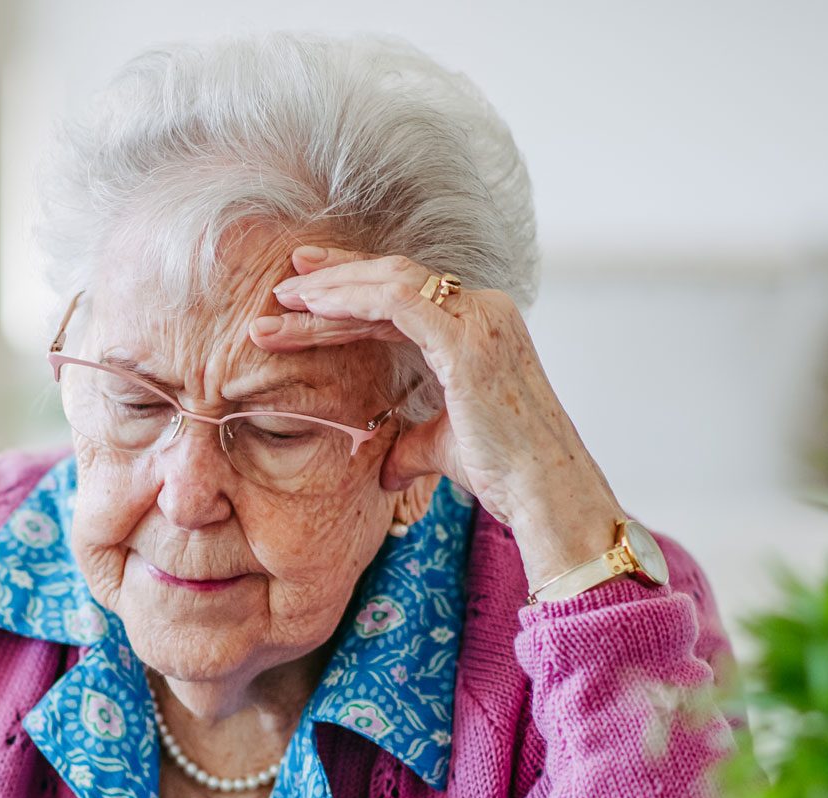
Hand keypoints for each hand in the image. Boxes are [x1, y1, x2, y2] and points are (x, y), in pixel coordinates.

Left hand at [255, 245, 623, 587]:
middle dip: (335, 277)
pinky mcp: (465, 338)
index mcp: (479, 328)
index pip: (405, 298)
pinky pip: (395, 301)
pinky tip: (313, 308)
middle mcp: (483, 311)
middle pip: (394, 279)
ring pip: (389, 283)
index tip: (308, 295)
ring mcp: (478, 319)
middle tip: (286, 280)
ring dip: (332, 288)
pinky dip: (350, 300)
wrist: (543, 490)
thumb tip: (385, 470)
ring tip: (283, 298)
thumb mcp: (443, 448)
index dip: (354, 294)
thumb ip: (411, 447)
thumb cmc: (505, 473)